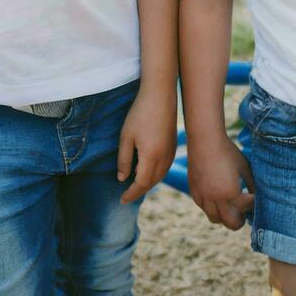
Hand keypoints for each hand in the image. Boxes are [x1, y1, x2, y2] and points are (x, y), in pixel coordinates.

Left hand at [117, 86, 177, 204]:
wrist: (160, 95)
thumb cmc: (140, 113)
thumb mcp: (126, 136)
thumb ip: (123, 159)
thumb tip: (122, 178)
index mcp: (151, 157)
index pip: (141, 184)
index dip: (131, 194)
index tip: (121, 200)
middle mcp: (164, 158)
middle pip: (151, 182)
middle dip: (139, 191)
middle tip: (126, 195)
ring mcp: (171, 151)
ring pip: (160, 176)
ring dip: (148, 183)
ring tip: (135, 185)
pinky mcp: (173, 145)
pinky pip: (165, 167)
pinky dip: (156, 174)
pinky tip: (147, 170)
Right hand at [187, 134, 253, 230]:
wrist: (205, 140)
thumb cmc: (228, 152)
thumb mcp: (244, 167)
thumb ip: (251, 184)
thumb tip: (255, 196)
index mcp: (231, 192)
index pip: (246, 208)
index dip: (252, 204)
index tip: (254, 199)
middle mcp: (216, 198)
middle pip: (230, 223)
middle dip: (239, 221)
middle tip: (243, 215)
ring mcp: (203, 196)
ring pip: (214, 218)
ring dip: (223, 216)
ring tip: (230, 209)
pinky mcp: (194, 191)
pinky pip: (203, 208)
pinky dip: (211, 208)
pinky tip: (217, 198)